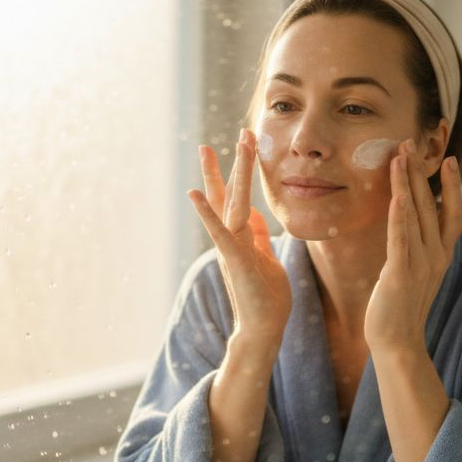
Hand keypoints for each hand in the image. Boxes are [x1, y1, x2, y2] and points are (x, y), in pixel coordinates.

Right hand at [188, 129, 291, 346]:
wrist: (263, 330)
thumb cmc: (267, 299)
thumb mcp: (267, 259)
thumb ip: (258, 237)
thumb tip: (256, 216)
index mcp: (241, 237)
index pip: (238, 198)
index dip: (240, 172)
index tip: (245, 144)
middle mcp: (231, 239)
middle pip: (228, 194)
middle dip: (232, 163)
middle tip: (239, 132)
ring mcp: (230, 248)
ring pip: (227, 205)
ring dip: (222, 176)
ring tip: (212, 148)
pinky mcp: (234, 260)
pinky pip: (219, 233)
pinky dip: (207, 214)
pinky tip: (193, 194)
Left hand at [364, 140, 461, 354]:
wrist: (398, 341)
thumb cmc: (408, 304)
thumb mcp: (429, 268)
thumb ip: (446, 238)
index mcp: (442, 252)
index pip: (452, 211)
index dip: (451, 185)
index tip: (448, 159)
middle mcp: (436, 255)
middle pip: (430, 206)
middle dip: (421, 173)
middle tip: (411, 143)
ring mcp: (420, 264)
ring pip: (414, 216)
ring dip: (407, 185)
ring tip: (400, 157)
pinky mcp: (400, 275)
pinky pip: (400, 240)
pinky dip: (399, 217)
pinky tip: (397, 196)